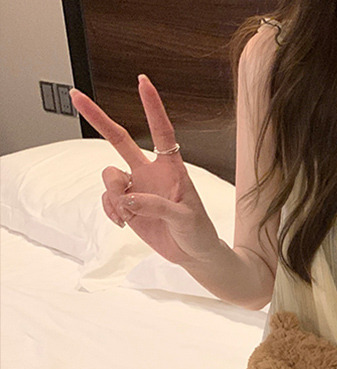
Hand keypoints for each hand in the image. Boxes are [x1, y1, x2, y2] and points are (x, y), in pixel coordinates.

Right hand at [69, 75, 221, 267]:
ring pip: (109, 176)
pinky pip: (108, 199)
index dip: (152, 107)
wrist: (193, 254)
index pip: (162, 132)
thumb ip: (158, 206)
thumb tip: (129, 198)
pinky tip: (124, 221)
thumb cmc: (198, 232)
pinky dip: (111, 209)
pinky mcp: (127, 205)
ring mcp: (137, 188)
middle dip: (97, 118)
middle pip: (120, 139)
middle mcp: (150, 172)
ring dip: (114, 194)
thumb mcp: (185, 218)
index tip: (143, 82)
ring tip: (130, 213)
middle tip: (76, 96)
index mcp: (172, 168)